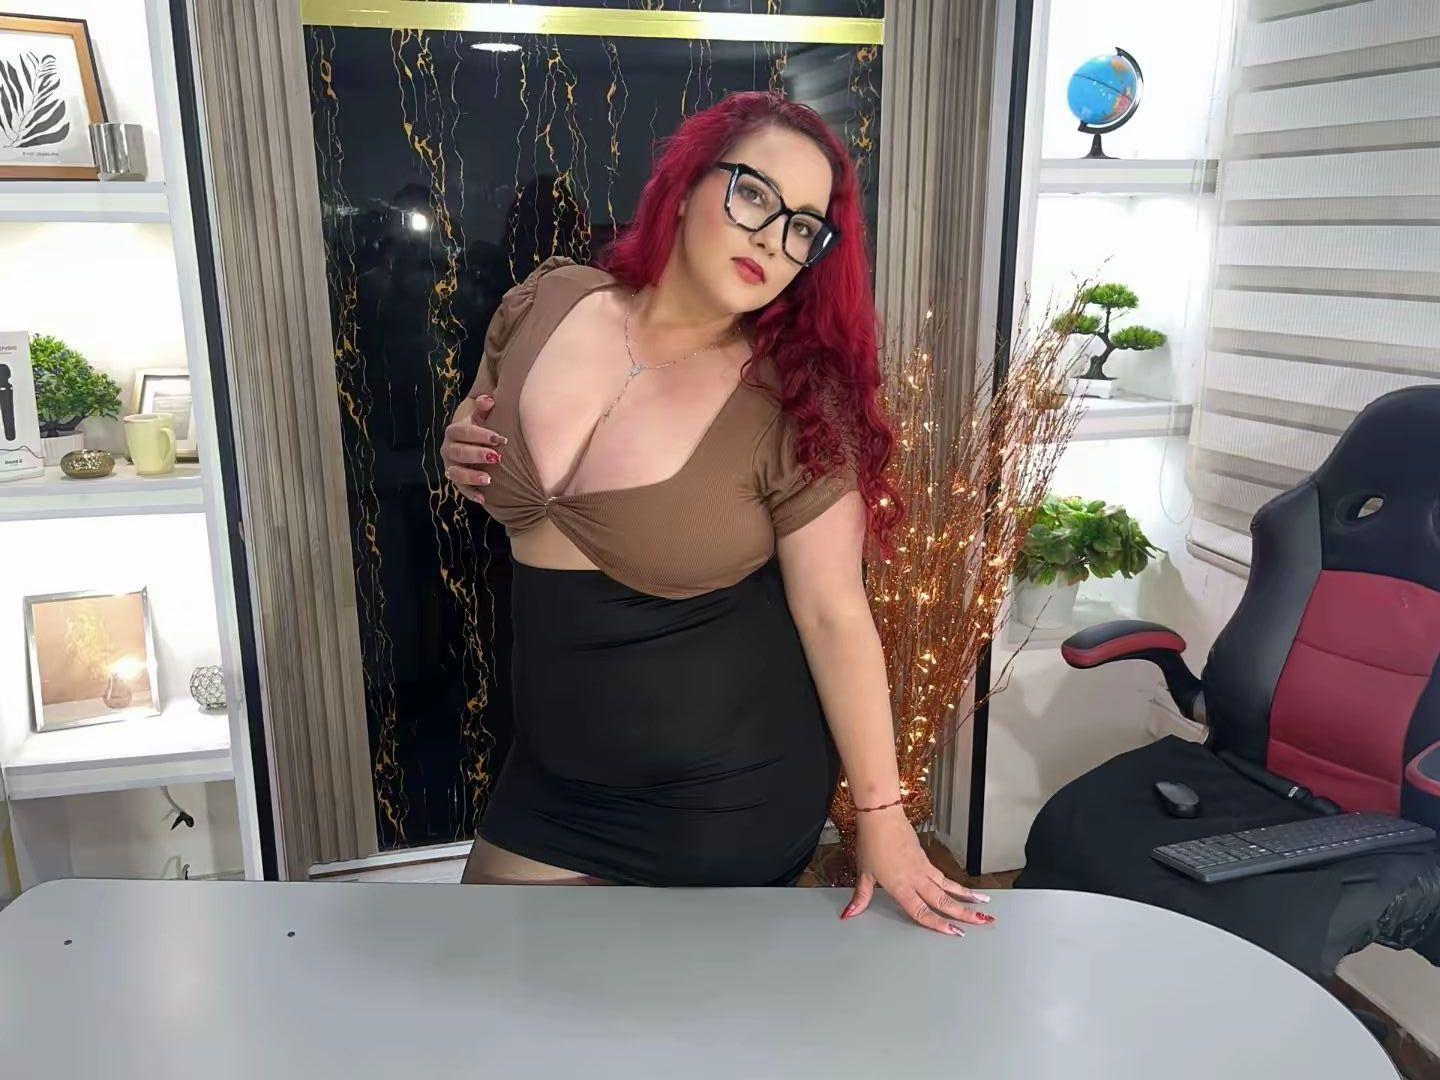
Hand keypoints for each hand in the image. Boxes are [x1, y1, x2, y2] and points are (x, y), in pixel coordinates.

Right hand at [442, 393, 507, 503]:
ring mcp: (450, 466)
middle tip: (497, 457)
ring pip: (456, 473)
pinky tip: (483, 499)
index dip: (481, 435)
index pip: (464, 432)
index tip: (500, 438)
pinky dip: (471, 494)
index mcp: (454, 432)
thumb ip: (483, 408)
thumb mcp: (481, 417)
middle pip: (460, 452)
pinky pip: (461, 489)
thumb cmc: (480, 429)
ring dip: (471, 477)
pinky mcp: (456, 481)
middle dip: (477, 455)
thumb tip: (489, 399)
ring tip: (488, 480)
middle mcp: (448, 449)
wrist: (471, 444)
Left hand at [840, 805, 993, 935]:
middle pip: (943, 900)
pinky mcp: (925, 859)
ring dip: (966, 897)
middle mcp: (916, 879)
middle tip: (983, 922)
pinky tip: (962, 890)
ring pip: (948, 887)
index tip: (955, 932)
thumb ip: (861, 897)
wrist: (882, 816)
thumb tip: (849, 914)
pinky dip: (955, 885)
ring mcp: (923, 868)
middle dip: (964, 913)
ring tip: (984, 905)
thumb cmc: (871, 843)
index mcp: (900, 886)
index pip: (922, 911)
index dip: (938, 924)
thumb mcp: (864, 872)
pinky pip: (943, 876)